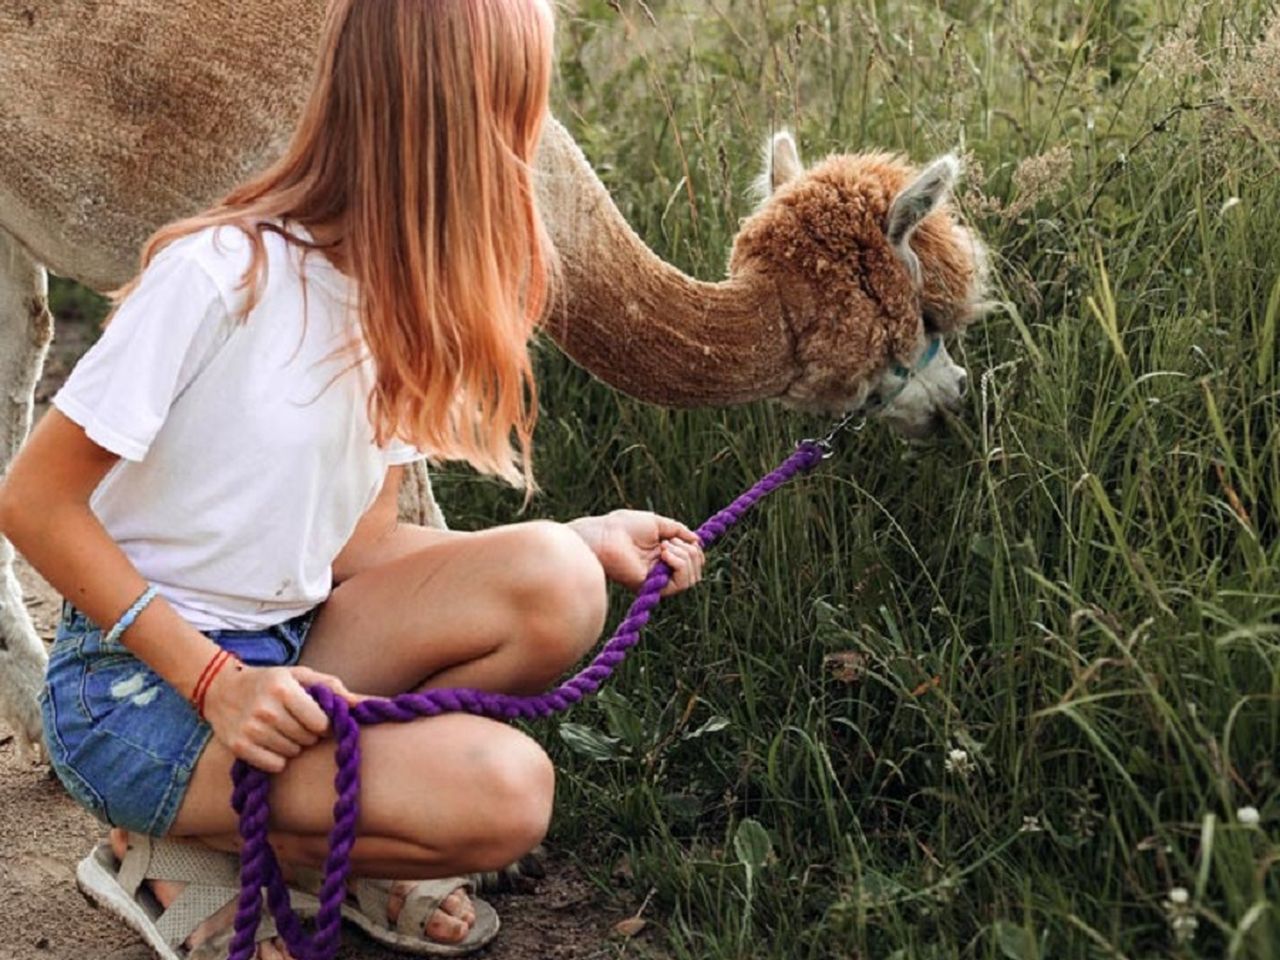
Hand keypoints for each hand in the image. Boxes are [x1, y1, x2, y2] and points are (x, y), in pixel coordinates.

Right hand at [201, 662, 358, 772]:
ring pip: (292, 753)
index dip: (322, 723)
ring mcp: (250, 730)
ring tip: (281, 730)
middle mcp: (266, 710)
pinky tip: (270, 743)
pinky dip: (277, 758)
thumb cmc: (271, 681)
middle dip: (307, 734)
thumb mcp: (300, 676)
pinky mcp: (239, 747)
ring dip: (293, 745)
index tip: (315, 717)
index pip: (320, 722)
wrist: (221, 689)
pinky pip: (275, 765)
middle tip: (295, 722)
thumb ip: (332, 688)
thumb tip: (363, 704)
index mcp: (283, 689)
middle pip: (307, 739)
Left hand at [570, 510, 704, 596]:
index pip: (693, 562)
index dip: (695, 550)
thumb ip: (679, 531)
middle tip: (669, 541)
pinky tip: (664, 553)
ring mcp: (657, 580)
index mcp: (663, 555)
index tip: (682, 537)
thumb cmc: (626, 526)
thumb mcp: (659, 523)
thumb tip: (697, 540)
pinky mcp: (652, 588)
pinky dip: (679, 564)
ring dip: (685, 557)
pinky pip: (680, 583)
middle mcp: (662, 570)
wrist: (607, 534)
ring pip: (691, 579)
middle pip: (695, 571)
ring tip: (664, 546)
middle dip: (691, 552)